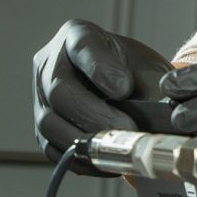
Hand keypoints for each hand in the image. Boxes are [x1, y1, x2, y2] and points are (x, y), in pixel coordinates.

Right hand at [34, 20, 173, 154]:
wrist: (124, 86)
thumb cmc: (133, 72)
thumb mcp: (146, 67)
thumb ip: (149, 85)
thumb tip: (155, 115)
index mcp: (77, 36)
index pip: (82, 46)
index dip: (101, 68)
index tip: (124, 87)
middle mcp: (50, 64)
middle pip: (59, 90)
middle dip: (95, 114)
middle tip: (126, 128)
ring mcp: (41, 98)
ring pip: (50, 123)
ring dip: (87, 141)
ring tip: (118, 147)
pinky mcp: (43, 128)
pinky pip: (53, 149)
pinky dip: (81, 159)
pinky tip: (108, 160)